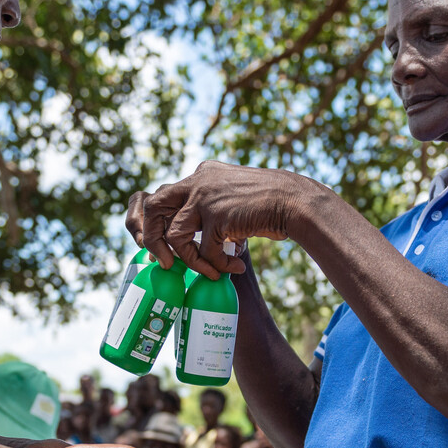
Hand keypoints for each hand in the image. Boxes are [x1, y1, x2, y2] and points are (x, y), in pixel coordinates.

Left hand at [126, 161, 326, 279]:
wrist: (295, 201)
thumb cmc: (268, 206)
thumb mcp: (232, 199)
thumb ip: (210, 210)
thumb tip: (191, 240)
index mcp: (200, 176)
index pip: (163, 197)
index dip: (157, 224)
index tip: (164, 248)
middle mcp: (197, 181)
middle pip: (153, 206)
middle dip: (152, 238)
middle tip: (165, 262)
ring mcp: (205, 196)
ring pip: (175, 235)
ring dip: (191, 261)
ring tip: (211, 271)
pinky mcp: (217, 215)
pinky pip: (204, 251)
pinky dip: (218, 266)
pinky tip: (235, 268)